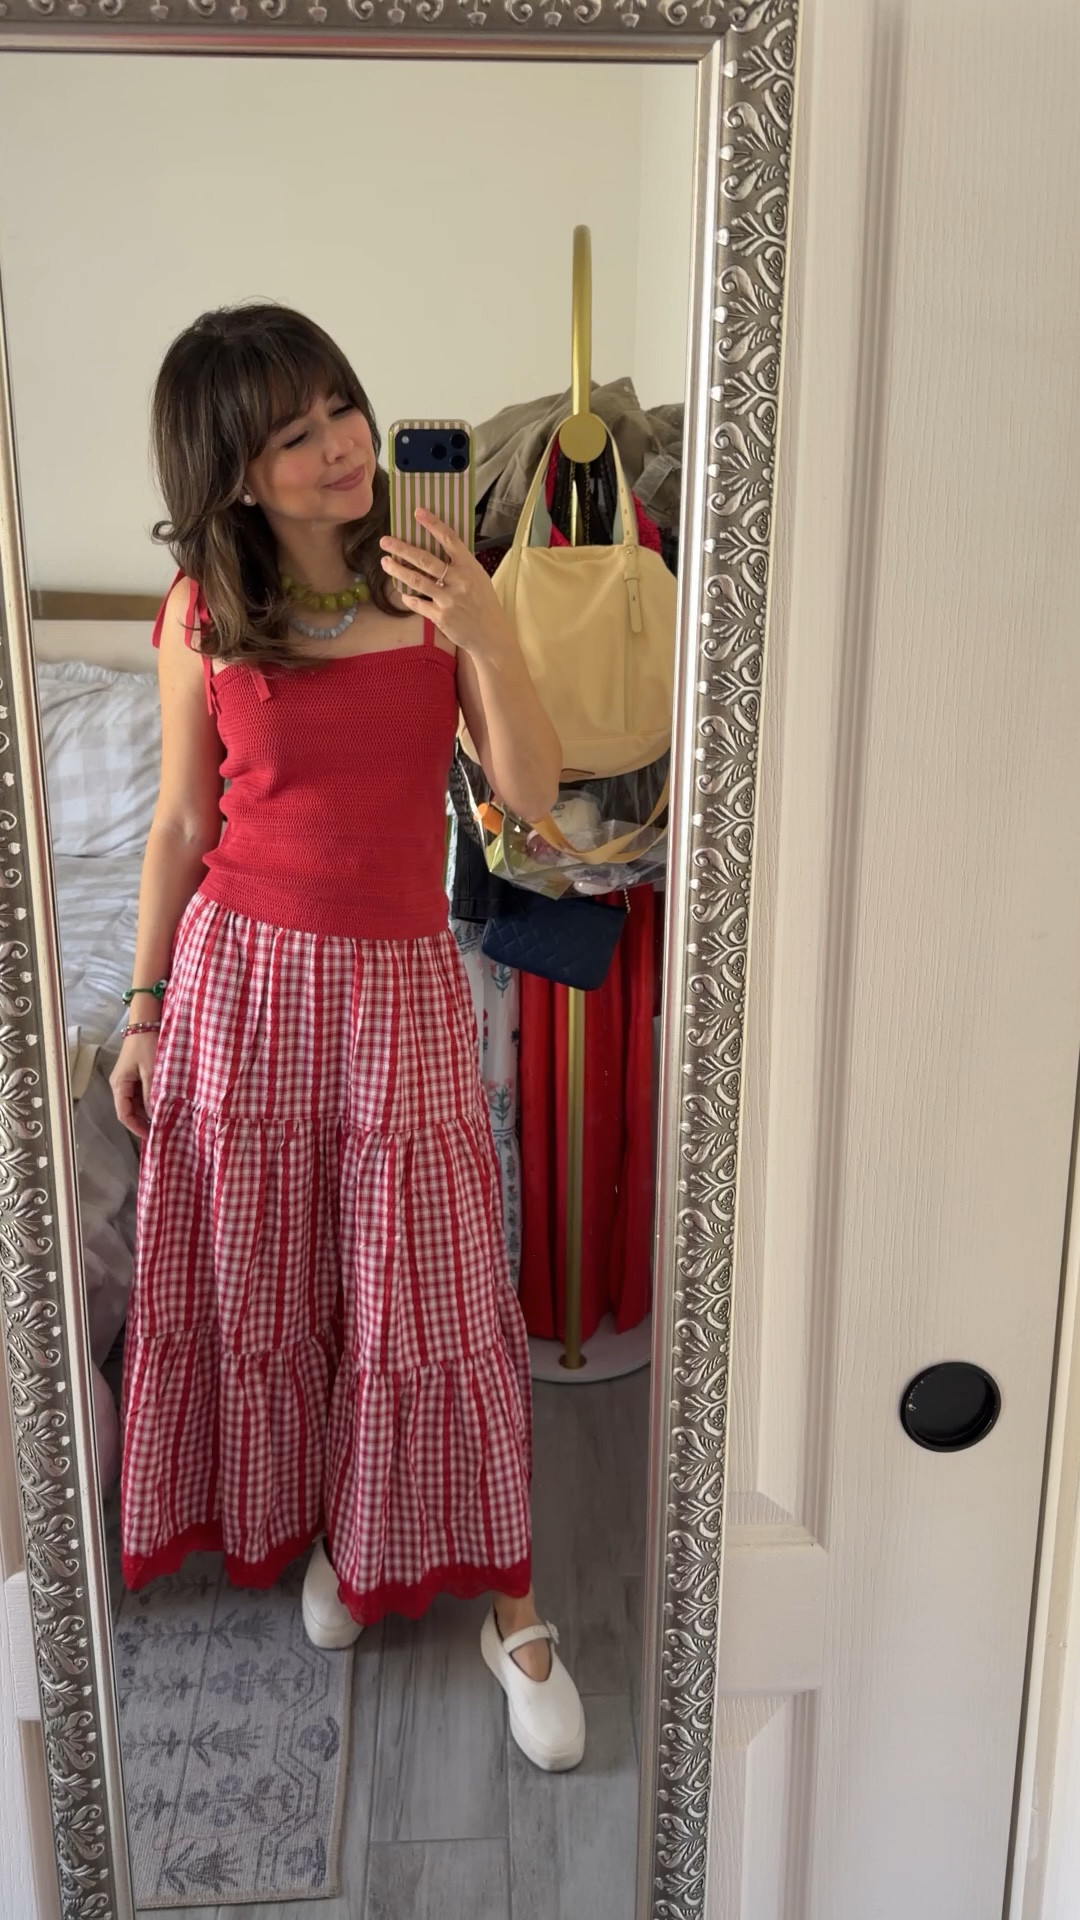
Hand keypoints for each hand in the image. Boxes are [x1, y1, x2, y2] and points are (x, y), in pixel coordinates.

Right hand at [110, 1031, 157, 1140]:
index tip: (152, 1136)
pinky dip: (150, 1101)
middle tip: (161, 1131)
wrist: (147, 1021)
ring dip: (148, 1112)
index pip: (124, 1114)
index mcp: (119, 1084)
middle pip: (129, 1110)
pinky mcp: (137, 1073)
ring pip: (136, 1103)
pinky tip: (163, 1106)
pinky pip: (141, 1093)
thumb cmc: (147, 1045)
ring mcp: (128, 1079)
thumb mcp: (151, 1071)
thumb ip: (151, 1095)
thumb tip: (154, 1116)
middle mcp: (120, 1084)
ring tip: (164, 1121)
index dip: (136, 1127)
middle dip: (143, 1121)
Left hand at [379, 510, 511, 660]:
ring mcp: (449, 599)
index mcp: (469, 567)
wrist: (491, 635)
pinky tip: (403, 593)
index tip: (417, 512)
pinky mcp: (440, 616)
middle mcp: (459, 581)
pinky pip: (417, 603)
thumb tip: (437, 548)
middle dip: (401, 548)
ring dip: (397, 570)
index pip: (449, 539)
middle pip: (424, 559)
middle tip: (384, 541)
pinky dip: (408, 597)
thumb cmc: (484, 603)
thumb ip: (460, 565)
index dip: (433, 524)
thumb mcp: (478, 578)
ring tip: (385, 562)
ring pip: (415, 580)